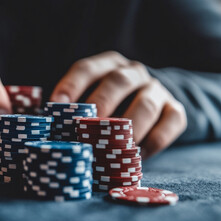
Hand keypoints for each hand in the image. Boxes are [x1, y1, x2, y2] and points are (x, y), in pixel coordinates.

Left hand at [50, 51, 186, 158]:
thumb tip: (45, 122)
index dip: (71, 85)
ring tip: (113, 147)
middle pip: (118, 81)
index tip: (56, 104)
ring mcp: (157, 90)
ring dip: (128, 127)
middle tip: (86, 127)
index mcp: (108, 65)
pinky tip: (138, 154)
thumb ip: (72, 105)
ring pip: (146, 104)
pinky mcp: (176, 109)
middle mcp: (134, 72)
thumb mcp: (91, 95)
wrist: (154, 101)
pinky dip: (154, 141)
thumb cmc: (110, 103)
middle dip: (101, 104)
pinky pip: (171, 123)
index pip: (87, 68)